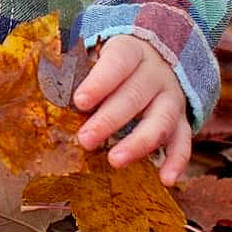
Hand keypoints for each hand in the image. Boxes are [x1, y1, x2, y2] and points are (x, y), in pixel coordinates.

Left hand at [72, 34, 191, 184]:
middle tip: (84, 140)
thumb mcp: (97, 54)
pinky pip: (184, 141)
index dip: (100, 82)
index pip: (118, 62)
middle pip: (135, 95)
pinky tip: (167, 180)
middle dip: (109, 120)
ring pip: (161, 120)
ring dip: (138, 143)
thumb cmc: (113, 62)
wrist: (160, 57)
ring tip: (115, 161)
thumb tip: (47, 87)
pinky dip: (178, 161)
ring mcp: (172, 97)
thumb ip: (77, 68)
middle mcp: (156, 74)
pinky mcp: (182, 120)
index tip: (79, 101)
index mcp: (132, 51)